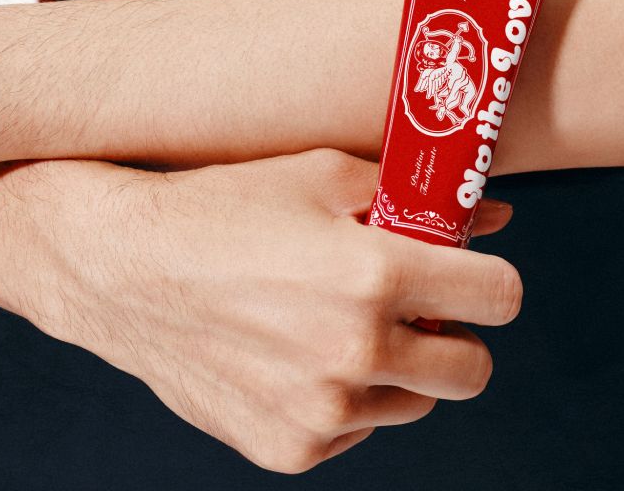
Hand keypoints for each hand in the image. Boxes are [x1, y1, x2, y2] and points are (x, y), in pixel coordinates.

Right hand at [53, 147, 519, 476]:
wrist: (125, 268)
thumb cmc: (223, 205)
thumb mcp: (320, 174)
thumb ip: (412, 196)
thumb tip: (491, 213)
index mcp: (373, 275)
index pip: (498, 298)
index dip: (490, 279)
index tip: (470, 271)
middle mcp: (355, 351)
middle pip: (472, 370)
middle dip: (456, 334)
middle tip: (416, 304)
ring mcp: (322, 412)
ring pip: (412, 401)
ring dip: (394, 366)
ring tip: (335, 318)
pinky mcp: (290, 448)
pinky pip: (355, 431)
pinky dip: (342, 397)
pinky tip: (293, 350)